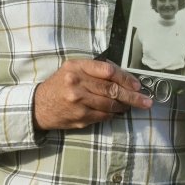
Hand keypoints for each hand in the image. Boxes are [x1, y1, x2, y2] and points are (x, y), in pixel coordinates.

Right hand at [33, 59, 152, 130]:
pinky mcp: (80, 117)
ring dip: (124, 106)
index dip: (126, 78)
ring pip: (110, 104)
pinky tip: (117, 112)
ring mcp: (79, 102)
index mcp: (76, 67)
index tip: (137, 84)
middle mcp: (77, 83)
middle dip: (132, 96)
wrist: (39, 106)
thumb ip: (93, 69)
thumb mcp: (72, 69)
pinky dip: (113, 114)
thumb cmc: (59, 85)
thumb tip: (121, 75)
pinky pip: (104, 116)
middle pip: (112, 89)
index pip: (107, 71)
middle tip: (146, 101)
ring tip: (132, 106)